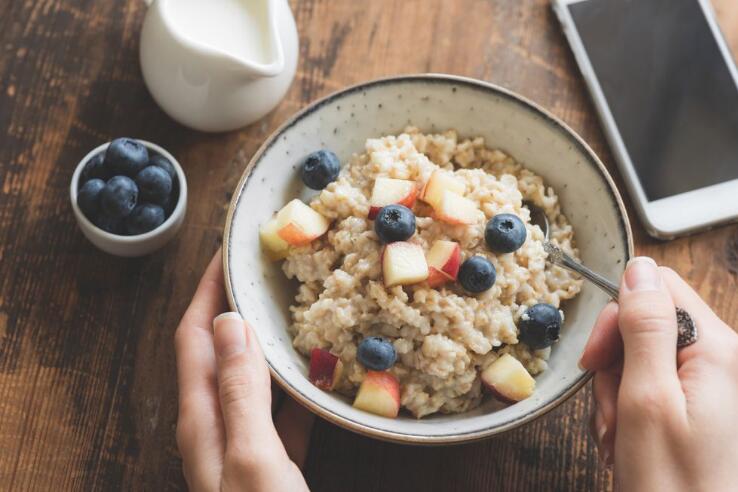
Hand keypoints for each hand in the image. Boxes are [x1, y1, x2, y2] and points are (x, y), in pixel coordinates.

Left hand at [174, 250, 312, 491]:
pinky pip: (281, 410)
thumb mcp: (252, 455)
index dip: (208, 289)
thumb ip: (240, 391)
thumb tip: (231, 321)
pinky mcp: (271, 462)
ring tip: (296, 310)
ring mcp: (242, 444)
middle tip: (268, 272)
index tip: (228, 252)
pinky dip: (296, 386)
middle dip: (238, 307)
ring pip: (253, 378)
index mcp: (202, 418)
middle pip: (221, 351)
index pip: (196, 335)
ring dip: (269, 342)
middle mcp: (216, 425)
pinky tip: (320, 375)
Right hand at [580, 257, 737, 490]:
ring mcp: (701, 382)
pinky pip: (638, 384)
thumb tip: (638, 268)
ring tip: (620, 434)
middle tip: (613, 409)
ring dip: (613, 394)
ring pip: (633, 357)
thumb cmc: (672, 484)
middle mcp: (714, 358)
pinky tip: (624, 440)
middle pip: (642, 324)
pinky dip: (621, 410)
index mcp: (715, 349)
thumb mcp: (647, 400)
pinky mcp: (686, 403)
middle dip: (612, 363)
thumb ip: (645, 329)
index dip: (618, 318)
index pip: (656, 289)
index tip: (597, 358)